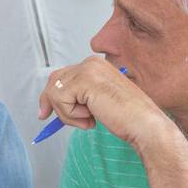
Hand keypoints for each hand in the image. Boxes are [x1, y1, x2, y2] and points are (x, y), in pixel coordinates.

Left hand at [39, 56, 171, 151]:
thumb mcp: (97, 102)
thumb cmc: (126, 117)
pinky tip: (91, 118)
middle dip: (51, 102)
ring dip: (66, 114)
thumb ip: (78, 96)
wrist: (144, 124)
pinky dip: (70, 115)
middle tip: (47, 119)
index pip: (62, 75)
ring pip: (55, 92)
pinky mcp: (84, 81)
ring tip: (88, 121)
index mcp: (96, 65)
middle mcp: (91, 63)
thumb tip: (49, 101)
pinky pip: (60, 100)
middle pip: (54, 80)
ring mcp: (87, 69)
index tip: (43, 112)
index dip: (51, 94)